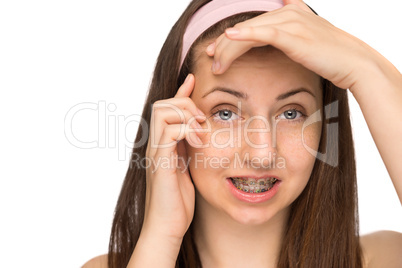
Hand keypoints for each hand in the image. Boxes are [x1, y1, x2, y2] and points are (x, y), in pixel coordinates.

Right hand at [142, 74, 205, 243]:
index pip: (167, 108)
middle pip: (162, 104)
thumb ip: (189, 147)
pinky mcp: (159, 162)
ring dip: (186, 116)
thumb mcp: (187, 168)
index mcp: (163, 144)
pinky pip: (169, 132)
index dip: (181, 92)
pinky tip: (198, 143)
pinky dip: (186, 131)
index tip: (193, 79)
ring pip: (162, 112)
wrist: (167, 225)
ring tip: (200, 133)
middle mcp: (154, 144)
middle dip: (185, 104)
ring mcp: (155, 152)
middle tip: (201, 122)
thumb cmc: (178, 200)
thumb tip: (198, 132)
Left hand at [206, 0, 376, 90]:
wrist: (354, 63)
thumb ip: (294, 30)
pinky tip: (230, 37)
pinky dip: (245, 35)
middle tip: (210, 58)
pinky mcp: (294, 35)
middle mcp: (289, 13)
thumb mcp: (310, 39)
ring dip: (229, 47)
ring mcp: (292, 22)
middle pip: (247, 27)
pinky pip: (264, 33)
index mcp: (290, 13)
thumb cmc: (331, 56)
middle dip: (224, 44)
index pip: (252, 25)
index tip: (216, 51)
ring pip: (250, 31)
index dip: (231, 38)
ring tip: (216, 63)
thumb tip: (286, 19)